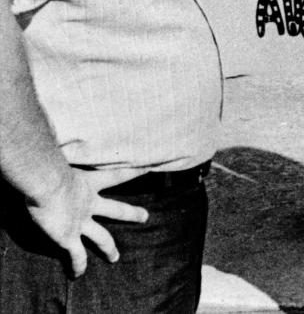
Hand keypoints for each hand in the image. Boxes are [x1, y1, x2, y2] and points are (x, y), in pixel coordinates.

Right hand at [26, 167, 148, 277]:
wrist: (45, 183)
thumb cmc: (49, 167)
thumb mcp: (61, 160)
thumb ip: (62, 156)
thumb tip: (50, 137)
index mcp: (88, 183)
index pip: (117, 175)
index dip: (134, 171)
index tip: (150, 168)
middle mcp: (89, 203)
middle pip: (117, 209)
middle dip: (132, 214)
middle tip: (146, 216)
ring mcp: (81, 222)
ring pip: (101, 238)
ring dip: (109, 248)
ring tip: (115, 258)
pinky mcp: (69, 238)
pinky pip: (77, 255)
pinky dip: (78, 265)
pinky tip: (77, 274)